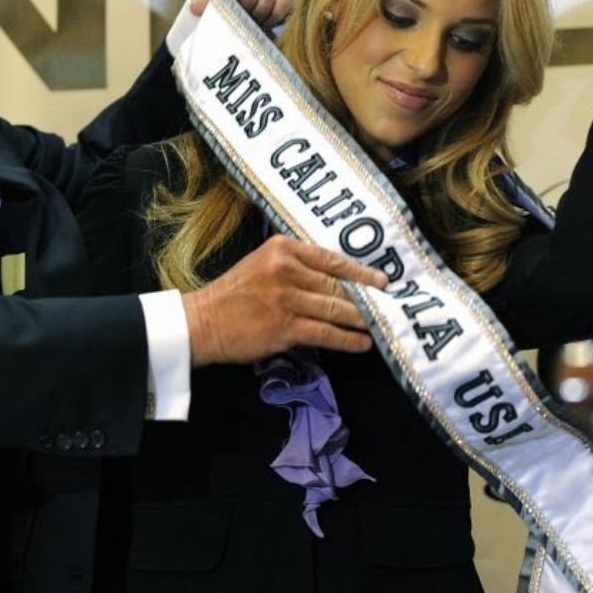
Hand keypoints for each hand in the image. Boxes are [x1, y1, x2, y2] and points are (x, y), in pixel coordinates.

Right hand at [182, 234, 388, 367]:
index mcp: (282, 248)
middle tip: (389, 307)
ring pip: (337, 308)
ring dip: (363, 320)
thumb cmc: (234, 294)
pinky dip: (349, 340)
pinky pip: (327, 333)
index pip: (332, 259)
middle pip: (338, 284)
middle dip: (367, 298)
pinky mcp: (285, 327)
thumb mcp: (262, 264)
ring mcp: (286, 298)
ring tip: (380, 326)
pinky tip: (362, 344)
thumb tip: (338, 278)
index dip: (361, 272)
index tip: (383, 281)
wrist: (203, 322)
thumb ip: (295, 265)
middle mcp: (286, 269)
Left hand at [188, 0, 295, 27]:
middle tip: (234, 19)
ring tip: (245, 19)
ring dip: (255, 17)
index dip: (230, 2)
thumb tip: (200, 7)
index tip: (225, 12)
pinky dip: (271, 19)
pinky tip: (260, 19)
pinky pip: (283, 5)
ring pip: (267, 1)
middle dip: (241, 11)